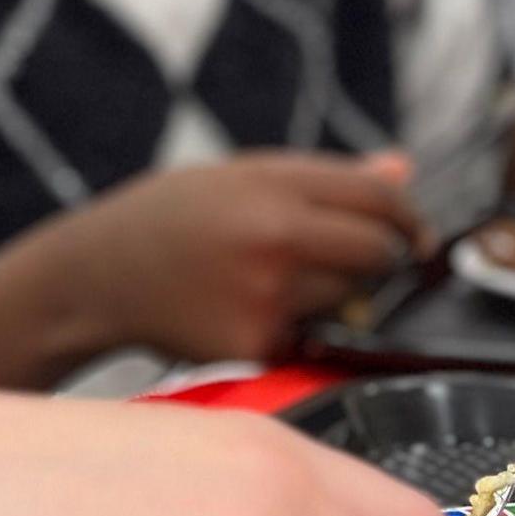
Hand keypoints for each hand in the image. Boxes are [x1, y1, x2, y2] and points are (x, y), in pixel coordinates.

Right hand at [65, 152, 426, 362]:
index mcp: (272, 183)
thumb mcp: (240, 175)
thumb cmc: (171, 217)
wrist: (97, 275)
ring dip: (339, 298)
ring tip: (284, 285)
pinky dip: (299, 332)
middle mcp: (274, 236)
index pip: (377, 198)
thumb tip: (402, 171)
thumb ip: (323, 178)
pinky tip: (253, 313)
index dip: (409, 216)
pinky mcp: (254, 344)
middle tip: (370, 265)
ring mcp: (264, 294)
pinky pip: (309, 338)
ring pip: (348, 300)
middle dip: (385, 261)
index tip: (416, 233)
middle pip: (377, 253)